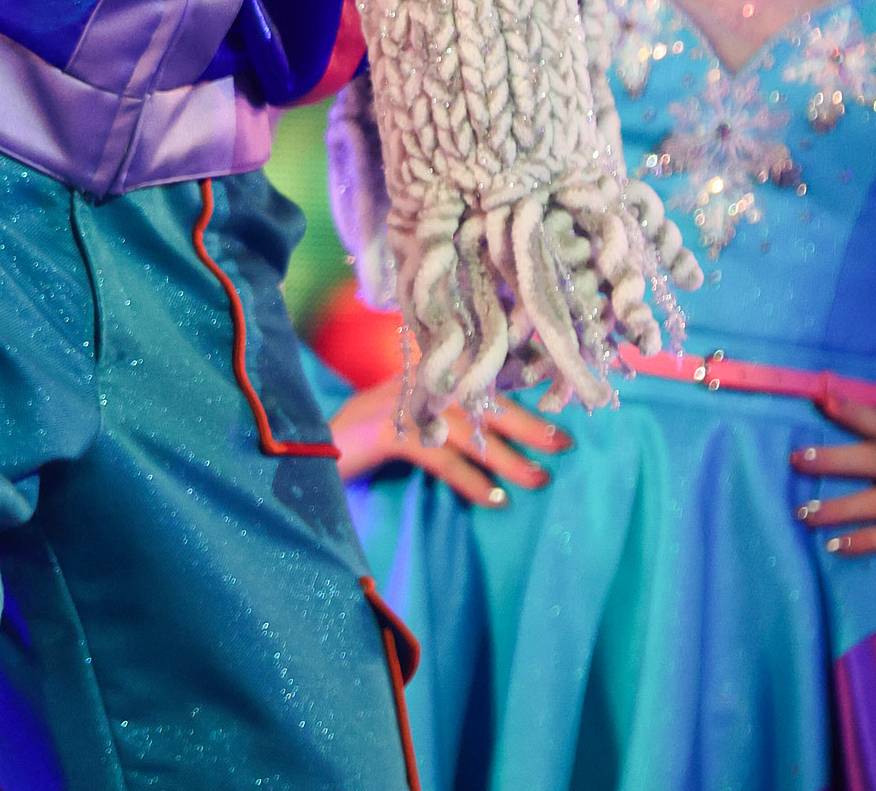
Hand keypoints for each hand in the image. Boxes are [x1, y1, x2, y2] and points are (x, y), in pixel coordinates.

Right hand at [331, 383, 571, 504]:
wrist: (310, 444)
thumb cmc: (363, 435)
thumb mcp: (406, 416)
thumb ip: (439, 413)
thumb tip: (487, 433)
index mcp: (425, 376)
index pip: (480, 378)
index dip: (518, 393)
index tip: (556, 409)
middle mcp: (417, 382)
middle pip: (482, 398)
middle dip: (526, 422)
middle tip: (565, 443)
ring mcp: (404, 404)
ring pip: (469, 429)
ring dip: (509, 456)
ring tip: (540, 478)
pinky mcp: (390, 432)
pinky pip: (442, 457)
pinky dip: (471, 479)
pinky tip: (494, 499)